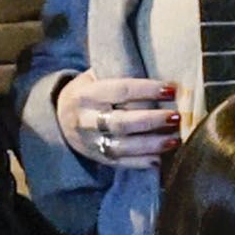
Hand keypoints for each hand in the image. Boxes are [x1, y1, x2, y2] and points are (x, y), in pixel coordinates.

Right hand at [51, 70, 182, 174]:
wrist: (58, 118)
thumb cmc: (88, 92)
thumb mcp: (93, 77)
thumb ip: (118, 75)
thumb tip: (159, 71)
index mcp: (87, 94)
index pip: (121, 91)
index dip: (147, 90)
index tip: (171, 89)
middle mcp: (86, 119)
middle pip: (122, 122)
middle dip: (152, 120)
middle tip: (175, 117)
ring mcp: (91, 142)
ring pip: (122, 146)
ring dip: (151, 144)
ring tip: (174, 139)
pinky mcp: (97, 157)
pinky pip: (120, 163)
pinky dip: (140, 162)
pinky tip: (159, 159)